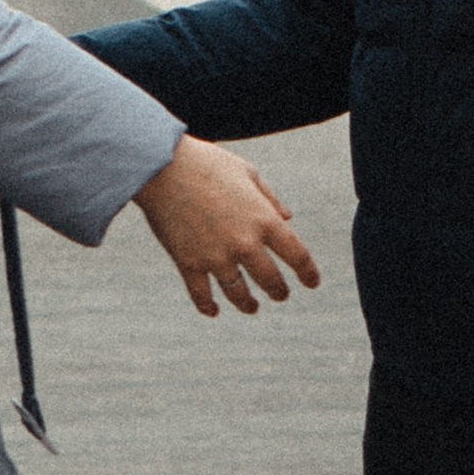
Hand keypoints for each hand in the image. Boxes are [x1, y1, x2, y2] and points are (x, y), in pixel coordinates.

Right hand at [133, 137, 321, 317]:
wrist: (161, 166)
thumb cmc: (207, 163)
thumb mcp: (247, 172)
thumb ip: (269, 198)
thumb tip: (287, 218)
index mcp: (264, 219)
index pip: (297, 255)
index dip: (308, 272)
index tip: (312, 283)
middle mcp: (244, 243)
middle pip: (270, 280)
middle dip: (279, 292)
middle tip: (280, 295)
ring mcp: (216, 256)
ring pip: (238, 294)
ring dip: (248, 304)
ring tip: (252, 307)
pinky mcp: (188, 263)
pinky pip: (201, 294)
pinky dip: (207, 306)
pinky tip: (213, 311)